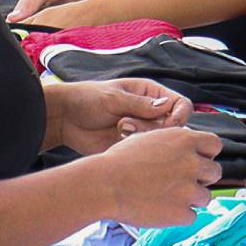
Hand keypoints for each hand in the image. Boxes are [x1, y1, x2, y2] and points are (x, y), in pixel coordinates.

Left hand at [50, 77, 193, 156]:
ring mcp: (142, 131)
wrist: (65, 119)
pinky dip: (134, 147)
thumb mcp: (114, 98)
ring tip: (120, 128)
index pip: (180, 104)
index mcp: (150, 94)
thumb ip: (140, 104)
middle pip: (174, 126)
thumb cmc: (87, 99)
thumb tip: (168, 107)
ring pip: (160, 141)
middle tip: (131, 125)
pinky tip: (117, 138)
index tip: (171, 122)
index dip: (180, 114)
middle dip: (157, 128)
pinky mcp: (132, 146)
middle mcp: (150, 113)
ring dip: (143, 136)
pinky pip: (144, 151)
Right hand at [99, 125, 223, 227]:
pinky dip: (179, 215)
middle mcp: (191, 163)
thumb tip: (187, 148)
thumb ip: (173, 143)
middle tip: (181, 182)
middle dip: (201, 178)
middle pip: (215, 172)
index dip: (206, 154)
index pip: (215, 145)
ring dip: (191, 198)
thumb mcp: (148, 138)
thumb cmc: (119, 161)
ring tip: (166, 197)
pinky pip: (191, 216)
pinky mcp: (182, 213)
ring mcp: (189, 189)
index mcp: (184, 140)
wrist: (104, 185)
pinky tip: (160, 208)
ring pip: (206, 197)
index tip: (196, 160)